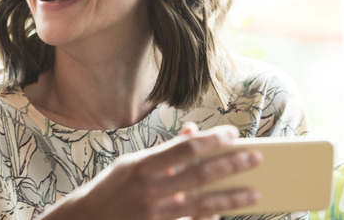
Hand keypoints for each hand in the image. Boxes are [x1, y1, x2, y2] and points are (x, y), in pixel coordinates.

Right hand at [41, 123, 261, 219]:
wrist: (88, 219)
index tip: (232, 134)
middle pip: (200, 175)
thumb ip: (165, 151)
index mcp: (142, 166)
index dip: (211, 140)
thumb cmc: (112, 188)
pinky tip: (224, 215)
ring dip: (231, 198)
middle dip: (231, 165)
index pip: (185, 148)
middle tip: (254, 158)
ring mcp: (155, 214)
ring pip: (203, 205)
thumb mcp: (132, 164)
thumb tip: (193, 132)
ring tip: (254, 192)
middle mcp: (150, 189)